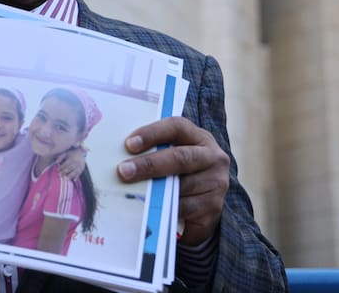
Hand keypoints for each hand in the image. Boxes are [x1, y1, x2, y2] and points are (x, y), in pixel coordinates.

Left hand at [55, 145, 86, 180]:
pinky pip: (79, 173)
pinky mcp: (82, 168)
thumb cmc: (72, 154)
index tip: (57, 170)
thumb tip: (56, 162)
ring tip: (66, 179)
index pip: (66, 164)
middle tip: (60, 175)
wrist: (81, 153)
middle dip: (64, 172)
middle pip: (70, 168)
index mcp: (72, 159)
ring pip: (75, 171)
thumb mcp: (66, 153)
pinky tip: (74, 180)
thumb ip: (61, 157)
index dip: (61, 167)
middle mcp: (76, 162)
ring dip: (70, 175)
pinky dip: (77, 177)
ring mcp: (79, 166)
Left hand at [116, 116, 228, 245]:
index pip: (177, 127)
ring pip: (181, 186)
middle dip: (149, 164)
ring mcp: (216, 183)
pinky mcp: (214, 207)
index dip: (152, 133)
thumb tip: (122, 156)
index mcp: (200, 137)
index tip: (129, 144)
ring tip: (132, 194)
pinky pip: (184, 208)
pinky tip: (150, 211)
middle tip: (123, 171)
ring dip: (154, 191)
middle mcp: (213, 157)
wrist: (203, 208)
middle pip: (180, 157)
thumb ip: (156, 152)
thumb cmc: (180, 175)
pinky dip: (165, 210)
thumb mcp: (172, 158)